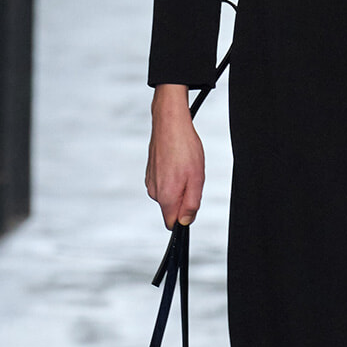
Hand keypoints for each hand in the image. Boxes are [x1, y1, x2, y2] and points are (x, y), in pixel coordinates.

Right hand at [145, 84, 205, 228]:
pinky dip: (172, 176)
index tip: (192, 202)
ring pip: (168, 194)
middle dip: (184, 198)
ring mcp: (150, 181)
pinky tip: (177, 162)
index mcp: (165, 196)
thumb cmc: (184, 146)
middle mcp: (154, 192)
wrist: (169, 123)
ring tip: (185, 167)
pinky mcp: (150, 172)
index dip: (185, 216)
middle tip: (192, 178)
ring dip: (179, 186)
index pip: (172, 223)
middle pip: (171, 208)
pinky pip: (163, 183)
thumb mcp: (197, 178)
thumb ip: (191, 204)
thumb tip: (186, 221)